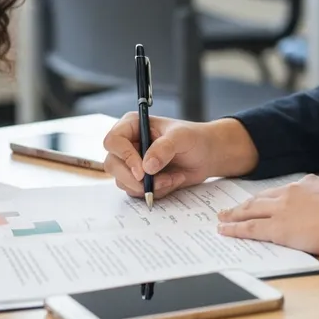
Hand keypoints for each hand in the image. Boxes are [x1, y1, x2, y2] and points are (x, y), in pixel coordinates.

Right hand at [102, 113, 217, 199]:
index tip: (142, 171)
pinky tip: (172, 181)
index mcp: (132, 126)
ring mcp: (132, 163)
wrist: (206, 155)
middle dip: (134, 179)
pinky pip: (137, 192)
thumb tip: (147, 167)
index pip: (113, 141)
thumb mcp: (181, 138)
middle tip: (155, 183)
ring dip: (149, 186)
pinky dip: (155, 191)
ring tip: (172, 178)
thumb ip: (164, 148)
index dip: (124, 156)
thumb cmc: (194, 139)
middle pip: (112, 165)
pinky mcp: (139, 179)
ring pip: (123, 182)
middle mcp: (127, 144)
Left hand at [216, 175, 318, 258]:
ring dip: (234, 215)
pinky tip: (224, 230)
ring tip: (222, 218)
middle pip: (260, 198)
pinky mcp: (278, 228)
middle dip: (244, 204)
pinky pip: (250, 228)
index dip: (265, 198)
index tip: (257, 201)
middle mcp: (290, 192)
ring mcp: (282, 210)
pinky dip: (235, 229)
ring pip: (250, 211)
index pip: (280, 192)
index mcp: (307, 184)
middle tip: (229, 208)